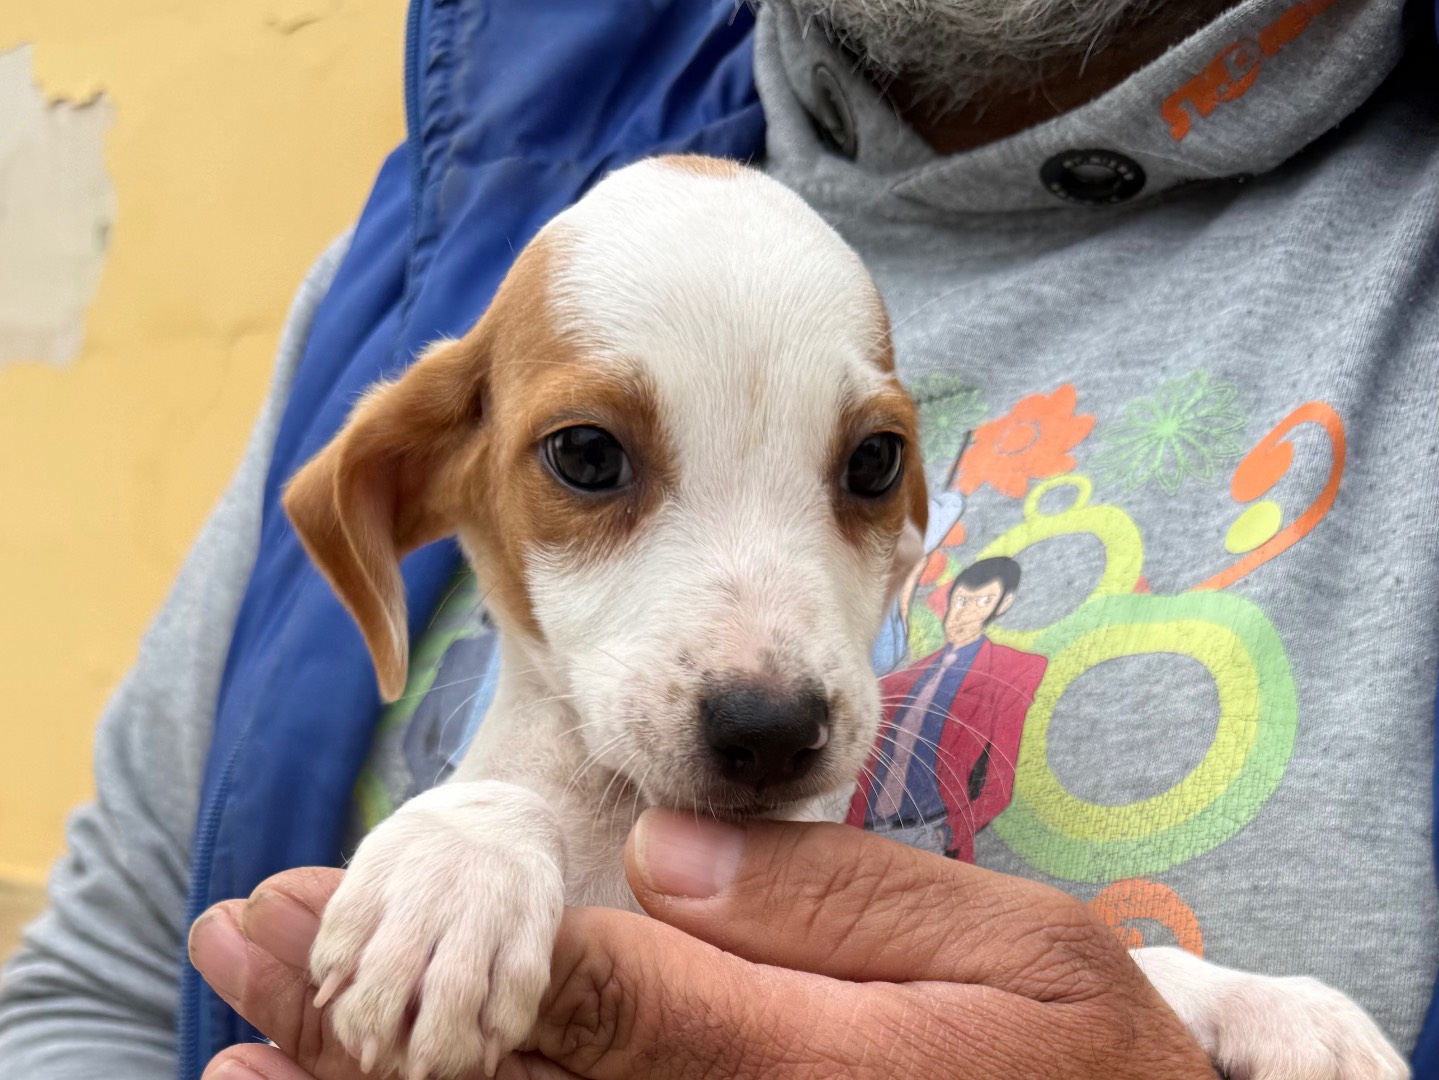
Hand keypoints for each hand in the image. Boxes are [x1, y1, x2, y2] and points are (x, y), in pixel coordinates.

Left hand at [190, 810, 1215, 1079]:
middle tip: (230, 949)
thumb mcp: (1010, 948)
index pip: (590, 1000)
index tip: (309, 900)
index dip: (438, 953)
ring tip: (236, 1054)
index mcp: (794, 1061)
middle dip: (353, 1027)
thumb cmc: (1084, 1061)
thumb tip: (661, 852)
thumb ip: (837, 899)